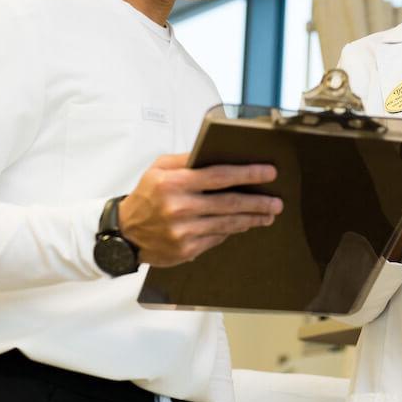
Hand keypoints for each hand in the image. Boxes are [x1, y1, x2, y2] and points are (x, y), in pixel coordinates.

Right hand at [118, 153, 282, 266]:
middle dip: (258, 202)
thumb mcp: (159, 169)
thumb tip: (217, 152)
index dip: (248, 174)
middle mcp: (180, 207)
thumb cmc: (146, 196)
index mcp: (174, 183)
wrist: (125, 233)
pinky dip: (233, 231)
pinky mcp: (187, 249)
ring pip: (228, 223)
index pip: (219, 176)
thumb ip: (187, 159)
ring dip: (252, 219)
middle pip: (230, 203)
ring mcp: (184, 231)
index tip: (269, 173)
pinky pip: (218, 238)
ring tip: (268, 214)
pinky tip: (245, 225)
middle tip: (277, 202)